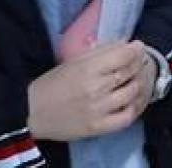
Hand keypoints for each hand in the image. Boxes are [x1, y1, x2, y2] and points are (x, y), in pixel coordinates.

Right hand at [28, 39, 156, 140]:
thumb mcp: (73, 61)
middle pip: (130, 73)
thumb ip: (100, 52)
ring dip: (138, 83)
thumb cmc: (52, 83)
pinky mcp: (98, 127)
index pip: (124, 56)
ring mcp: (98, 110)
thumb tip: (125, 44)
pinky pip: (126, 117)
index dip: (136, 50)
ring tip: (135, 79)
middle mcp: (96, 89)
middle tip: (139, 62)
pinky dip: (133, 107)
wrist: (32, 112)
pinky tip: (130, 101)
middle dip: (139, 64)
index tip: (138, 47)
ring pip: (132, 93)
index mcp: (88, 69)